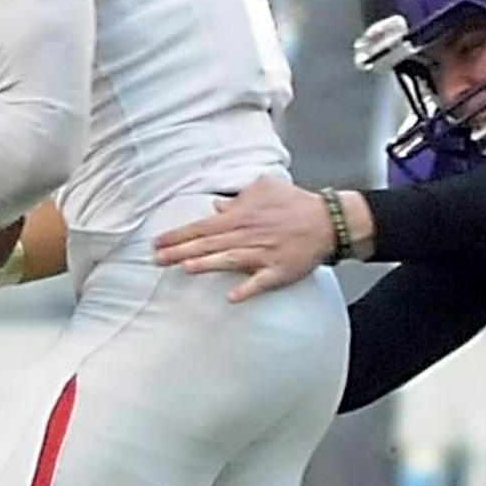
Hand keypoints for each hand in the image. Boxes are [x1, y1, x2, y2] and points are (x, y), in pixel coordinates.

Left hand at [154, 177, 336, 300]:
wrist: (328, 221)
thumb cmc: (296, 203)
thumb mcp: (264, 188)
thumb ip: (238, 198)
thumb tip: (217, 205)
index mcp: (240, 217)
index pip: (201, 226)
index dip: (177, 235)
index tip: (157, 242)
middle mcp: (247, 236)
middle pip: (208, 244)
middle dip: (180, 251)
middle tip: (157, 259)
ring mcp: (263, 255)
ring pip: (229, 260)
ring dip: (206, 264)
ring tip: (184, 268)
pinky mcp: (279, 271)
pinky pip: (261, 282)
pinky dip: (246, 290)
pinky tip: (231, 297)